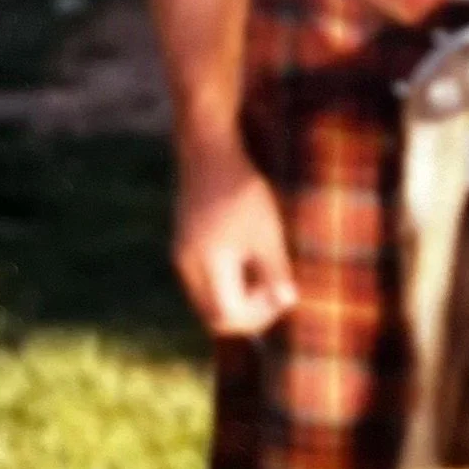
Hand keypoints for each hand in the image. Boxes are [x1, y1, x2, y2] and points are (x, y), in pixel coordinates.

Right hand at [173, 142, 297, 335]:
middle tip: (275, 289)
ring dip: (237, 298)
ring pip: (207, 300)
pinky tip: (248, 260)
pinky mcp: (183, 246)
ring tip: (264, 272)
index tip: (282, 295)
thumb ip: (275, 271)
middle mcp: (186, 266)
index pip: (226, 315)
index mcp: (206, 264)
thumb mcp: (267, 232)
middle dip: (247, 312)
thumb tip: (287, 302)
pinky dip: (227, 283)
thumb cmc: (242, 190)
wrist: (208, 152)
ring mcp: (181, 257)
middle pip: (213, 314)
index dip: (257, 316)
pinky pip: (204, 282)